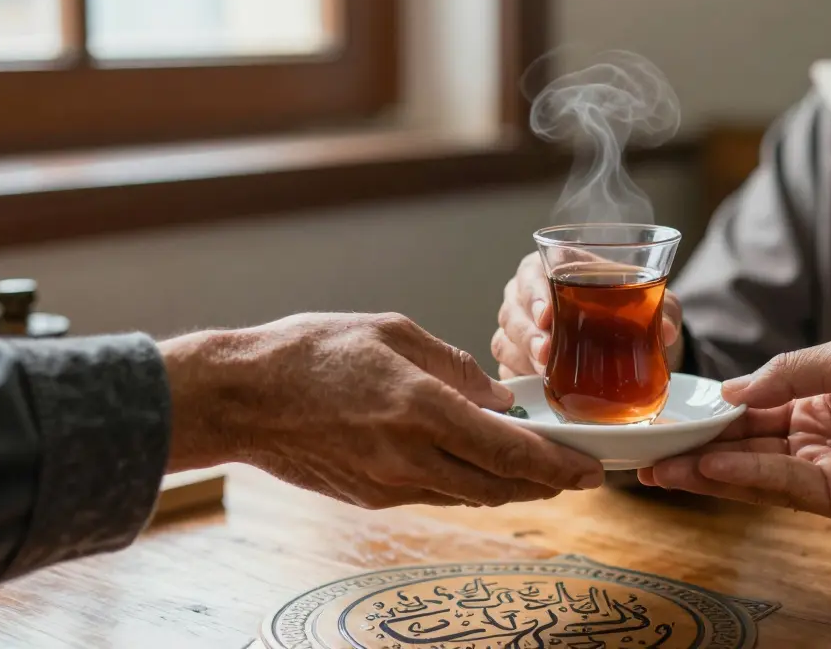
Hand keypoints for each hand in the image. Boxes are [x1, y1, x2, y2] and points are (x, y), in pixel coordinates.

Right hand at [161, 313, 604, 508]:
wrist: (240, 398)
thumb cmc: (310, 352)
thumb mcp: (393, 333)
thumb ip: (456, 368)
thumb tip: (501, 400)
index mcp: (422, 409)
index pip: (511, 452)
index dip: (558, 466)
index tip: (590, 471)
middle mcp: (412, 457)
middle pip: (501, 485)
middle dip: (547, 483)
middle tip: (577, 475)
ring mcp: (390, 484)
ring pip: (472, 497)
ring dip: (511, 488)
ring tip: (539, 472)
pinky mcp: (372, 497)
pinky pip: (437, 496)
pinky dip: (469, 486)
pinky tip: (480, 468)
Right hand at [491, 252, 684, 378]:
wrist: (631, 339)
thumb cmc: (632, 307)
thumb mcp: (655, 302)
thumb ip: (662, 309)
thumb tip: (666, 331)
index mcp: (555, 264)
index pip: (535, 272)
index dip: (536, 292)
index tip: (547, 314)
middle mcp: (529, 294)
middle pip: (515, 309)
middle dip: (528, 332)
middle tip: (546, 351)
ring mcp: (519, 327)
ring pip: (506, 338)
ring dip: (522, 355)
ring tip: (543, 369)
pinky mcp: (518, 358)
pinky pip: (506, 367)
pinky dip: (518, 376)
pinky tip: (536, 385)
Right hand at [638, 334, 830, 522]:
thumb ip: (787, 374)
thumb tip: (728, 391)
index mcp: (813, 399)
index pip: (748, 411)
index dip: (708, 417)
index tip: (667, 421)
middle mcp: (811, 438)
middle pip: (742, 449)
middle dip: (694, 453)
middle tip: (644, 457)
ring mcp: (825, 472)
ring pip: (754, 474)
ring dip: (707, 473)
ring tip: (661, 470)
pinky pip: (786, 487)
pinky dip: (747, 479)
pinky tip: (713, 469)